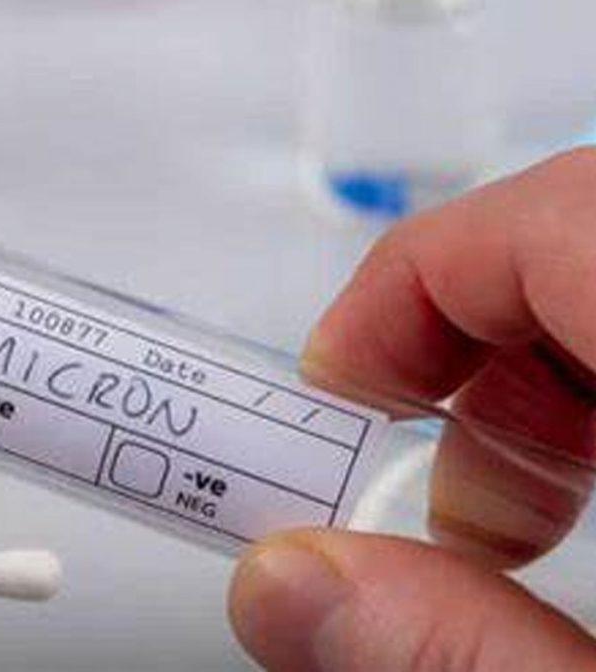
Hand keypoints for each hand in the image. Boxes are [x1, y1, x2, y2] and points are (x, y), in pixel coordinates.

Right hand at [229, 150, 595, 670]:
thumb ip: (460, 651)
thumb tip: (284, 586)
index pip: (554, 219)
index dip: (411, 282)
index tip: (331, 384)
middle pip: (578, 236)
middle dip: (454, 342)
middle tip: (389, 464)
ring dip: (527, 375)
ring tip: (486, 515)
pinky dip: (594, 392)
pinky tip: (581, 502)